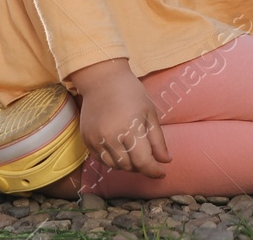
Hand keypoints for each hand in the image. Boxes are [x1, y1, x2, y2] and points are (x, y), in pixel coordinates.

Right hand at [69, 58, 171, 177]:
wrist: (102, 79)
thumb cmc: (130, 93)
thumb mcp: (150, 113)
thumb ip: (158, 140)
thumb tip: (166, 161)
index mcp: (130, 128)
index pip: (143, 162)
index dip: (153, 171)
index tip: (161, 172)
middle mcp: (110, 137)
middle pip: (128, 166)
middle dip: (141, 166)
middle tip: (147, 158)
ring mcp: (96, 139)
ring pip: (114, 166)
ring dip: (126, 165)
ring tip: (133, 153)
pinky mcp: (86, 139)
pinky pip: (101, 159)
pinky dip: (112, 160)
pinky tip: (119, 148)